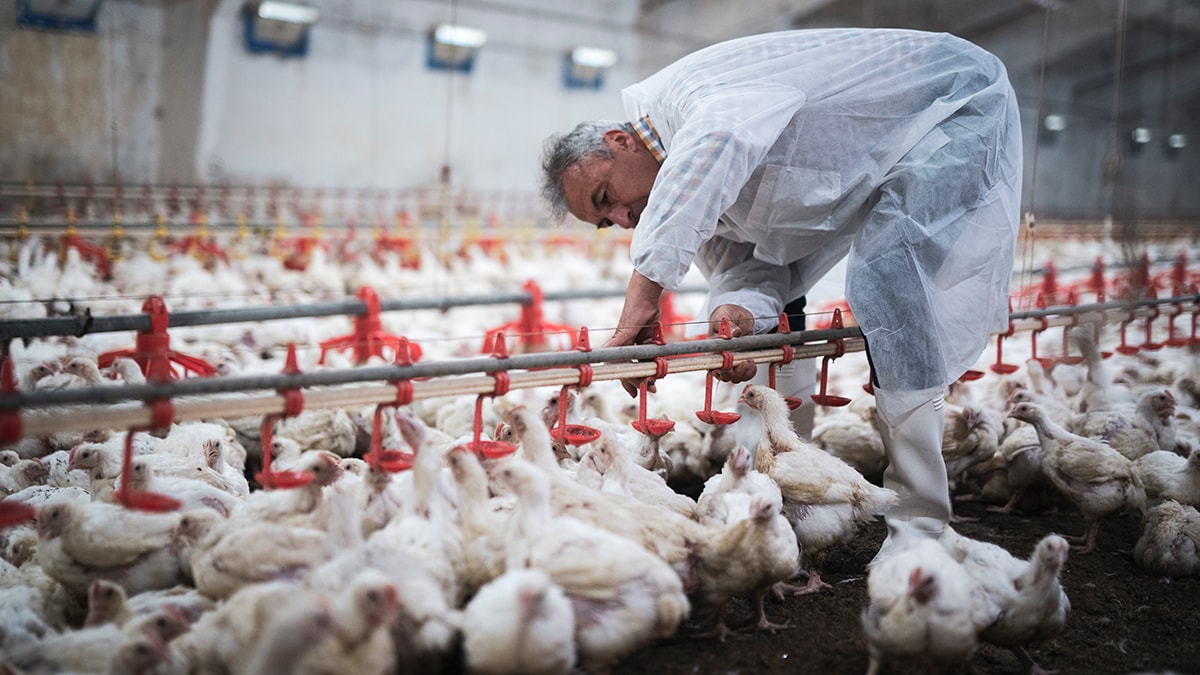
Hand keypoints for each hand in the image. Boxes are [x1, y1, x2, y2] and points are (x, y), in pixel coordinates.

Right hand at [604, 271, 663, 396]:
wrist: (646, 298)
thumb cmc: (632, 313)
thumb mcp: (625, 331)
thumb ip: (615, 345)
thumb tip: (604, 357)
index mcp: (617, 347)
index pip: (620, 369)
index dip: (627, 381)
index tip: (634, 391)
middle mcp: (626, 348)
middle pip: (631, 369)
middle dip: (639, 381)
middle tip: (650, 388)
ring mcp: (637, 345)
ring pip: (642, 364)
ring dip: (648, 374)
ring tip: (654, 383)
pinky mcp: (646, 341)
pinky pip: (650, 356)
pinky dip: (654, 363)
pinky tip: (659, 369)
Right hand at [709, 304, 756, 383]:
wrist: (738, 315)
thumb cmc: (727, 315)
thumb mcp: (725, 315)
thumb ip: (729, 324)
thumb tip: (734, 332)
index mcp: (710, 348)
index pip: (709, 363)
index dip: (717, 368)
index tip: (727, 365)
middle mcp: (719, 358)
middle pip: (722, 374)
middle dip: (734, 372)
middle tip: (744, 362)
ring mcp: (730, 362)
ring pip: (734, 377)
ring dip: (743, 373)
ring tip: (750, 362)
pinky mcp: (741, 362)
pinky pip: (744, 374)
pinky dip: (749, 372)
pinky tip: (752, 363)